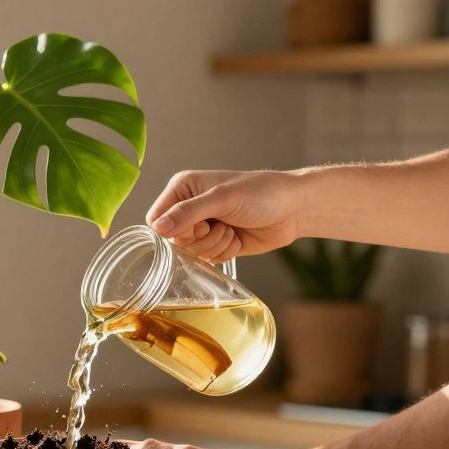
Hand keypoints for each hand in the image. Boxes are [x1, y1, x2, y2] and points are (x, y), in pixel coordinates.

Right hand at [145, 170, 305, 262]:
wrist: (292, 209)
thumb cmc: (261, 193)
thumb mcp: (222, 199)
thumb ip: (188, 213)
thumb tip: (158, 228)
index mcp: (183, 189)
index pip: (156, 218)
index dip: (173, 229)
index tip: (198, 224)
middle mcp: (189, 208)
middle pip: (173, 240)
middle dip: (200, 238)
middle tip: (220, 224)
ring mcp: (203, 227)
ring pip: (191, 252)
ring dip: (214, 246)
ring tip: (232, 229)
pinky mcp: (217, 243)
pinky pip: (207, 259)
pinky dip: (224, 252)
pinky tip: (237, 238)